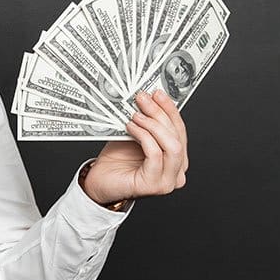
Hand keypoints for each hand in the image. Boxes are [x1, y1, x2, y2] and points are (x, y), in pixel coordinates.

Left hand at [81, 90, 188, 206]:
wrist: (99, 180)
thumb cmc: (117, 160)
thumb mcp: (135, 134)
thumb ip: (146, 122)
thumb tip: (148, 99)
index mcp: (176, 157)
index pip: (180, 129)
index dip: (170, 110)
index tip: (158, 93)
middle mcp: (177, 171)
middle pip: (177, 136)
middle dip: (160, 113)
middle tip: (143, 99)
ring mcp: (168, 180)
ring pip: (172, 146)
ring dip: (153, 125)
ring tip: (136, 116)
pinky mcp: (155, 185)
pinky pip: (155, 154)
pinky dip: (144, 137)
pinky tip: (131, 128)